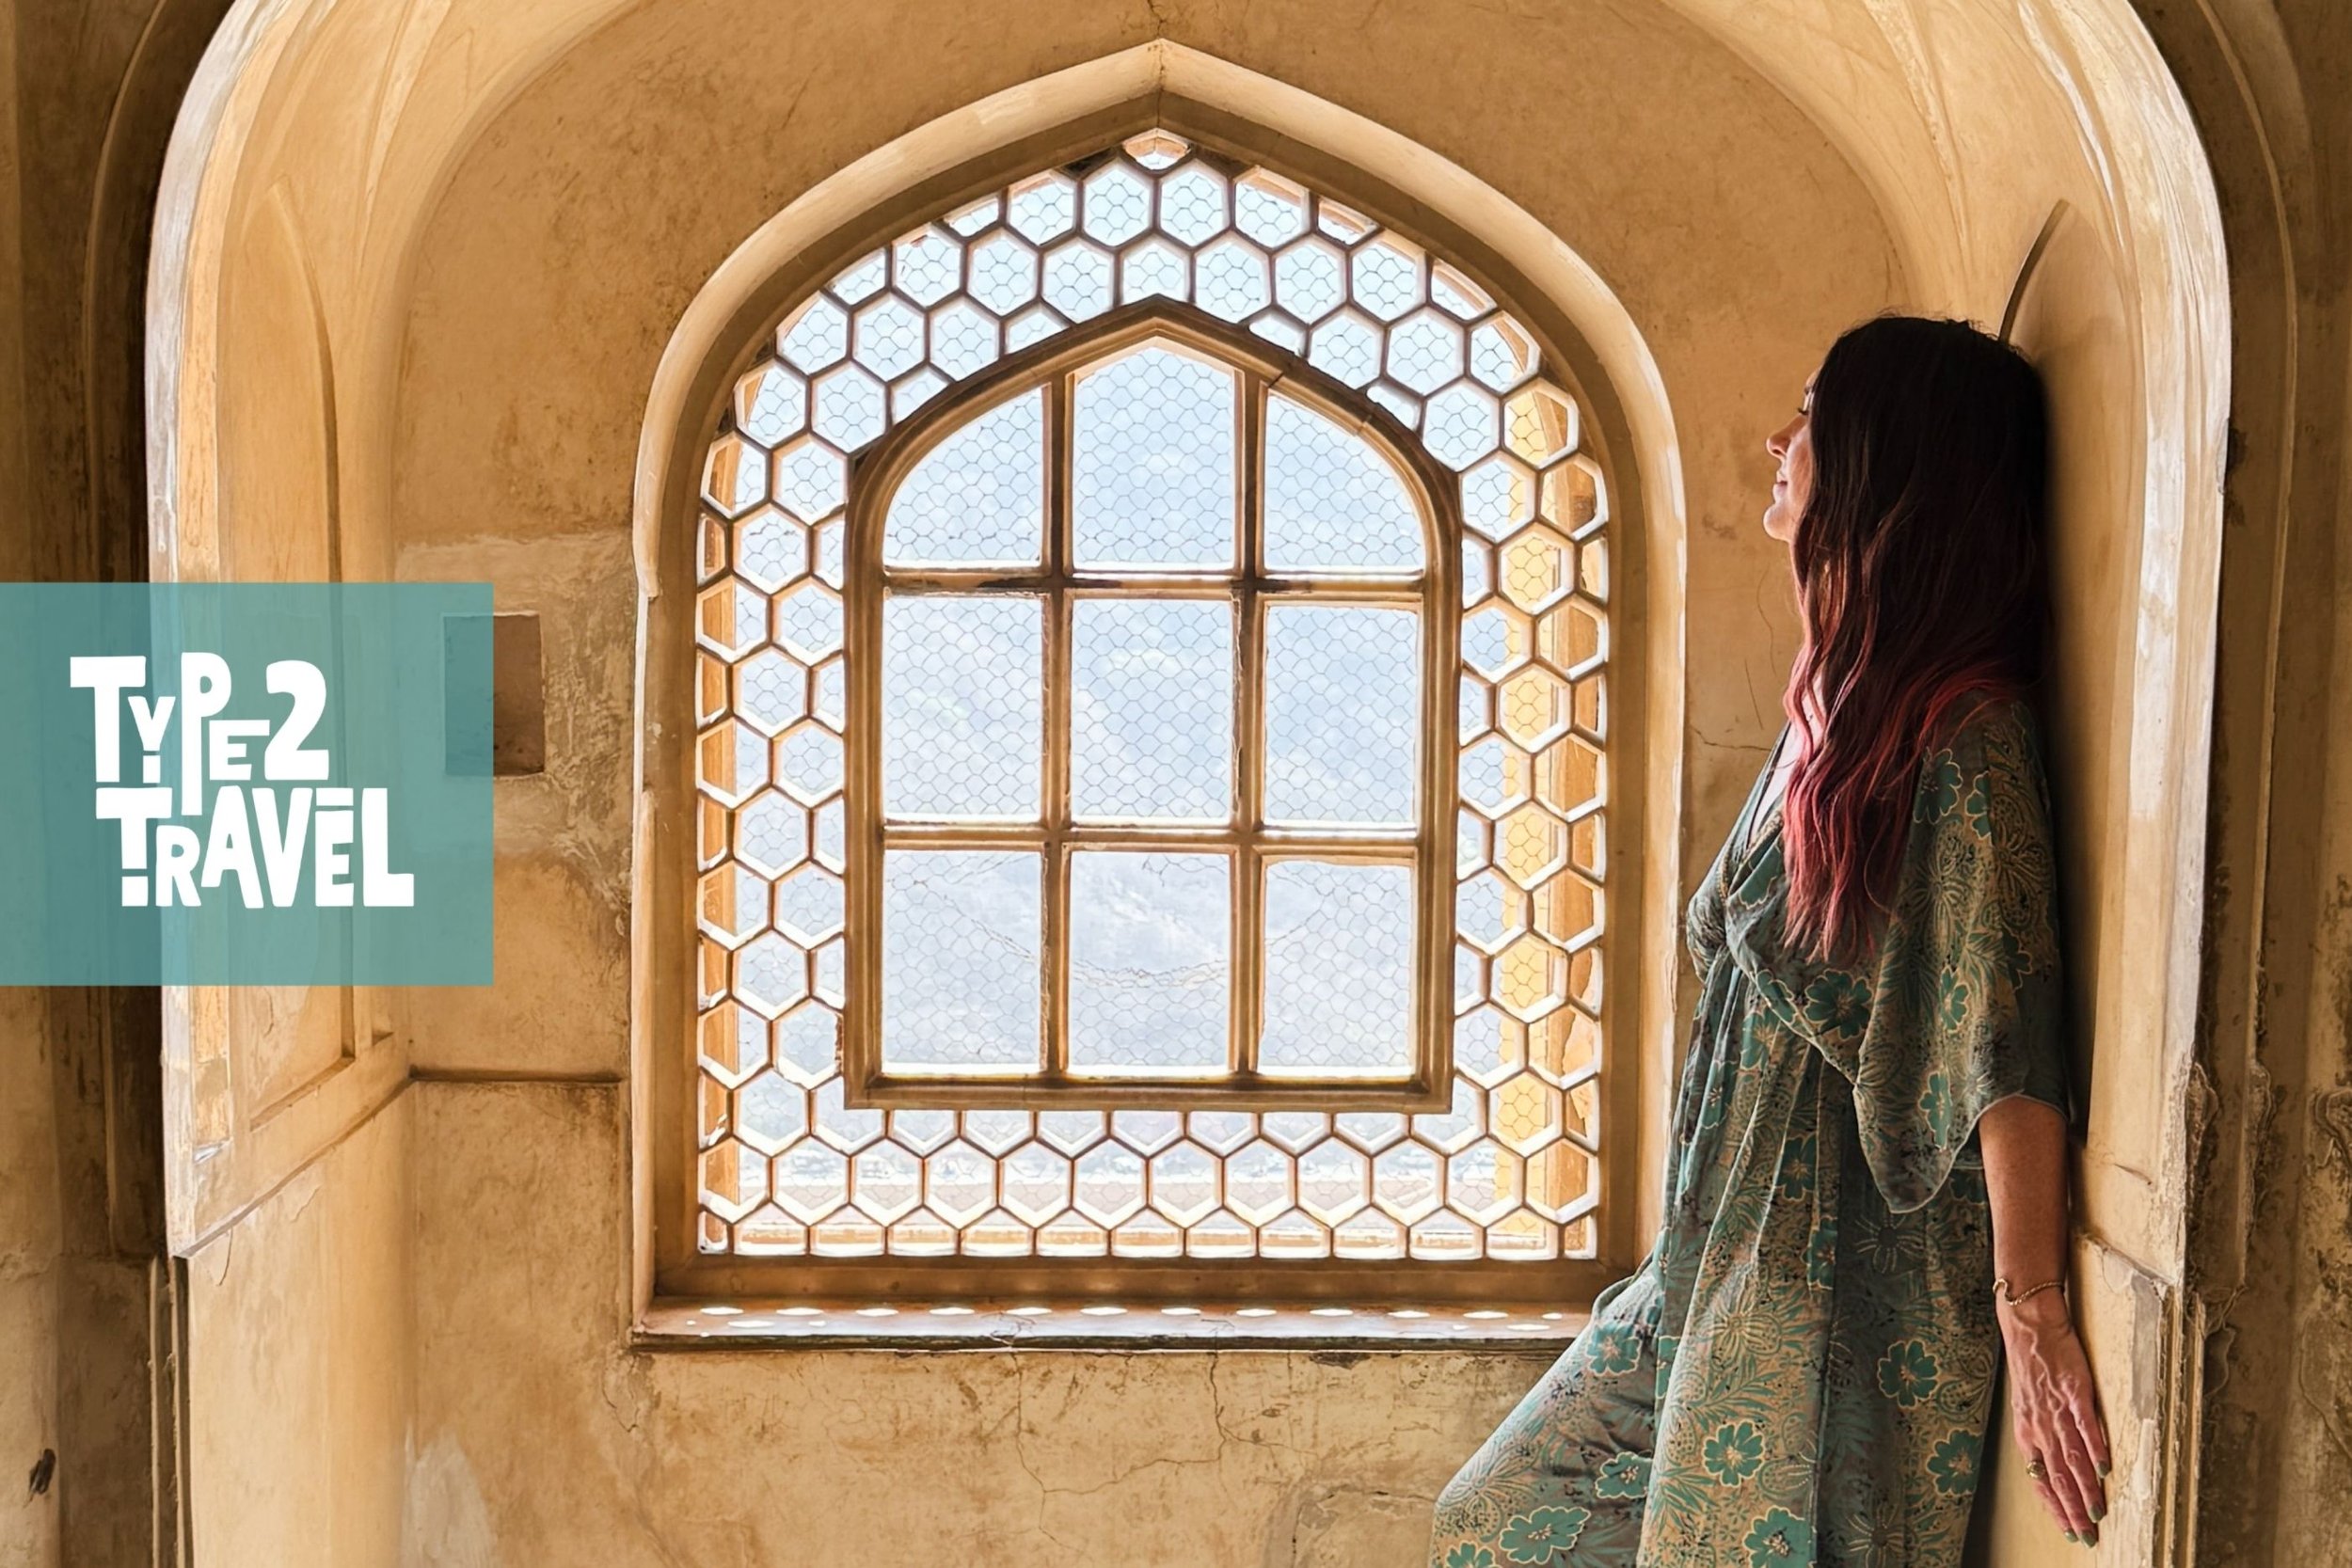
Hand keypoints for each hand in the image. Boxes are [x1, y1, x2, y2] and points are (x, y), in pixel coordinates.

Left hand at [1999, 1289, 2110, 1544]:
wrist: (2031, 1325)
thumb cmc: (2032, 1367)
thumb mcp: (2029, 1407)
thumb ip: (2042, 1436)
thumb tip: (2056, 1466)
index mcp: (2027, 1433)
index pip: (2041, 1480)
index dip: (2055, 1508)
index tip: (2069, 1531)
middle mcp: (2040, 1426)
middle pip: (2057, 1477)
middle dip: (2072, 1510)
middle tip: (2088, 1536)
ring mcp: (2057, 1410)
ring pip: (2071, 1458)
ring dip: (2085, 1489)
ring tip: (2097, 1513)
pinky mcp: (2073, 1391)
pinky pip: (2085, 1425)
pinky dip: (2094, 1448)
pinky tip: (2103, 1468)